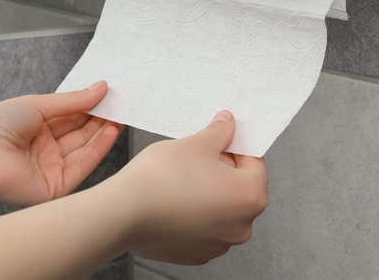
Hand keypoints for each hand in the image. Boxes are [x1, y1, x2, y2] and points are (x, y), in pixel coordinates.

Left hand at [0, 80, 122, 205]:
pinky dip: (98, 150)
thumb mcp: (38, 105)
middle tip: (122, 103)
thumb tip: (101, 88)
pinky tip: (110, 131)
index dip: (91, 107)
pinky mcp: (55, 187)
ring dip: (103, 133)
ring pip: (84, 150)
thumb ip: (73, 101)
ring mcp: (51, 169)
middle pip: (80, 134)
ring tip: (121, 114)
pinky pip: (82, 167)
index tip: (111, 94)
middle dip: (101, 118)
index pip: (71, 118)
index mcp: (36, 130)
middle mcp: (44, 150)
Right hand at [116, 110, 267, 264]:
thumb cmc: (161, 179)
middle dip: (222, 170)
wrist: (123, 212)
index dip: (235, 146)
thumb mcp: (197, 143)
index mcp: (250, 197)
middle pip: (239, 188)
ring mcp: (218, 244)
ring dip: (208, 193)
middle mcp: (241, 227)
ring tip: (182, 178)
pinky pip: (203, 227)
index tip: (220, 139)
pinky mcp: (195, 253)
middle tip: (197, 156)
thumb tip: (228, 124)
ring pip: (220, 209)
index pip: (254, 162)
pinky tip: (174, 199)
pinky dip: (194, 213)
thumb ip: (220, 132)